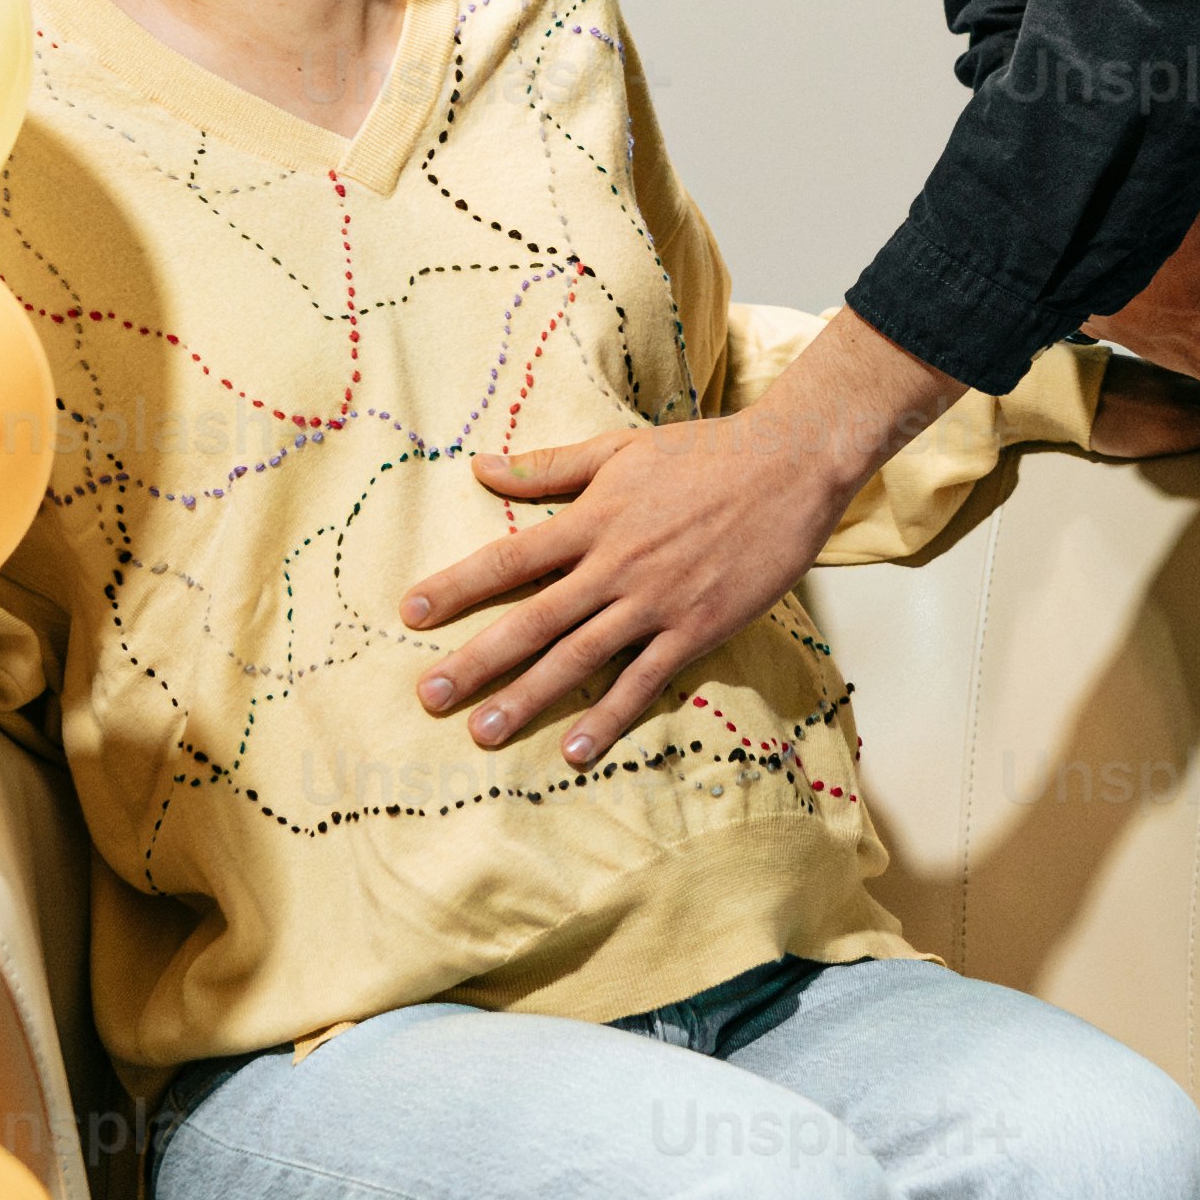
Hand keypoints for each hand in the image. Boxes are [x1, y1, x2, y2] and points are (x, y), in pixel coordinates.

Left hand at [401, 412, 856, 769]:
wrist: (789, 466)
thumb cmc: (704, 453)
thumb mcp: (620, 449)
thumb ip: (549, 467)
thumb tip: (481, 468)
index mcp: (592, 520)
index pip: (510, 558)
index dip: (457, 587)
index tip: (411, 613)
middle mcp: (615, 566)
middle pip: (533, 620)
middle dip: (477, 660)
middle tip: (429, 697)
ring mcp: (655, 603)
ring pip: (579, 657)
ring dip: (528, 697)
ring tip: (483, 732)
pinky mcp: (696, 630)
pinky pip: (644, 681)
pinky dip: (608, 716)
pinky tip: (574, 750)